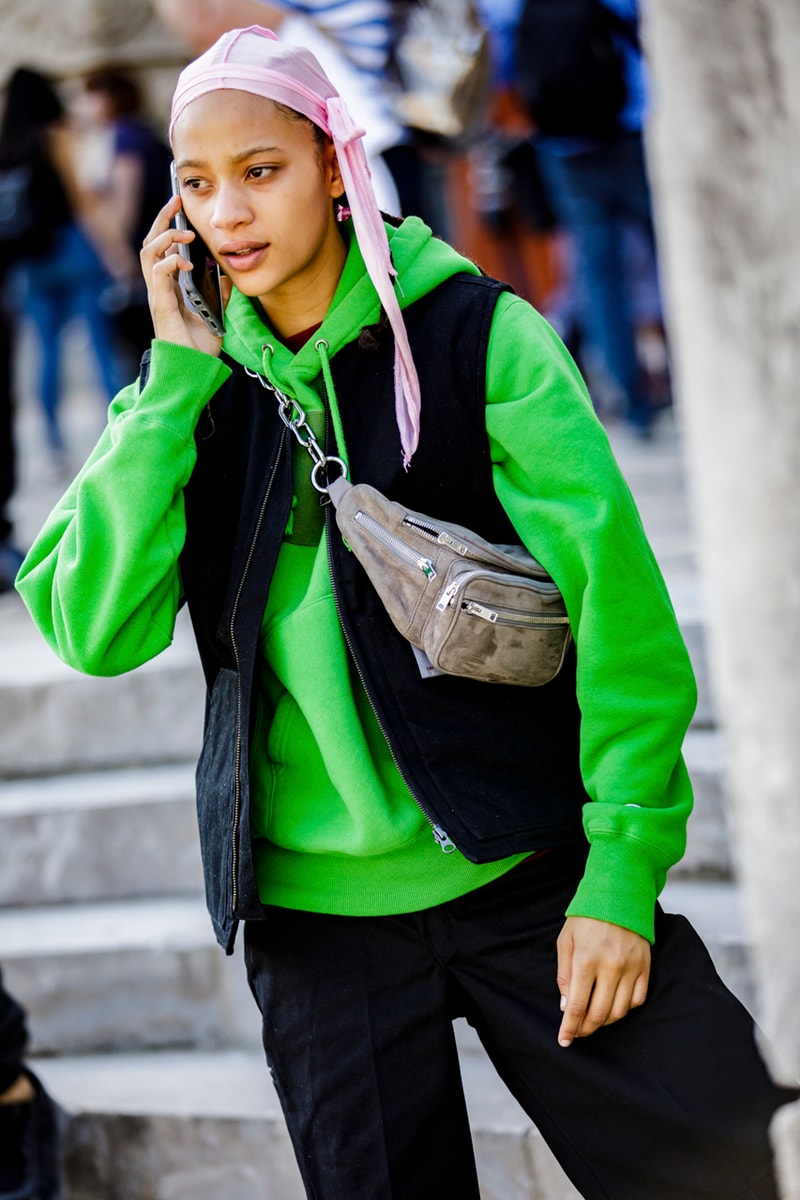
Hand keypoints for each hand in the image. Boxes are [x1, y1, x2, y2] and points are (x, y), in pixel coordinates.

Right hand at [140, 195, 229, 355]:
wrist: (195, 370)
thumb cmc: (200, 347)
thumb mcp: (216, 313)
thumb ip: (219, 293)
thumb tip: (227, 274)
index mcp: (171, 286)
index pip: (163, 248)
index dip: (168, 225)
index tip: (180, 206)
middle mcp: (160, 288)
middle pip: (151, 243)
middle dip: (161, 219)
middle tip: (176, 201)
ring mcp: (158, 295)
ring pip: (148, 253)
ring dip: (164, 237)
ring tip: (184, 232)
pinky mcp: (160, 305)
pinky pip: (157, 275)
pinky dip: (169, 262)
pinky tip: (184, 261)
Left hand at [556, 916, 649, 1046]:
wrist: (618, 894)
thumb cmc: (586, 917)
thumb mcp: (566, 941)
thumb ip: (564, 974)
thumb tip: (566, 1006)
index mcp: (586, 960)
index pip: (577, 1006)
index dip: (570, 1028)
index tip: (565, 1041)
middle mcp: (610, 967)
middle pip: (599, 1014)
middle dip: (586, 1029)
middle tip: (578, 1032)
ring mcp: (631, 968)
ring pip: (619, 1011)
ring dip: (605, 1021)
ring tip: (594, 1019)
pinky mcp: (645, 967)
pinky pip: (638, 999)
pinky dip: (625, 1009)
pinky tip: (614, 1006)